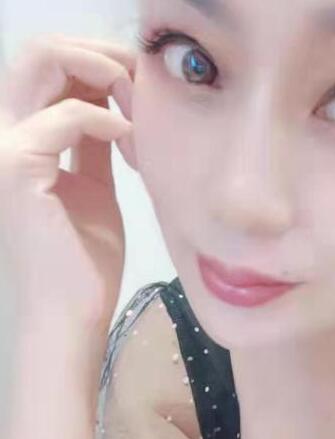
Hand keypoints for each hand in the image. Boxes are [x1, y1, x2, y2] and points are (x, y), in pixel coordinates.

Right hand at [0, 33, 136, 338]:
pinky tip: (133, 142)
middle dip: (101, 54)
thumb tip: (114, 110)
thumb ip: (94, 146)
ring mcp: (2, 148)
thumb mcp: (94, 190)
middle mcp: (3, 134)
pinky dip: (107, 120)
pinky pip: (65, 117)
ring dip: (101, 70)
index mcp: (20, 139)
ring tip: (141, 104)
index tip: (144, 90)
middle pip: (41, 51)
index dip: (99, 66)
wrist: (71, 314)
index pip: (51, 70)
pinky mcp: (15, 168)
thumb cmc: (83, 265)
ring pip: (42, 61)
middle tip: (144, 81)